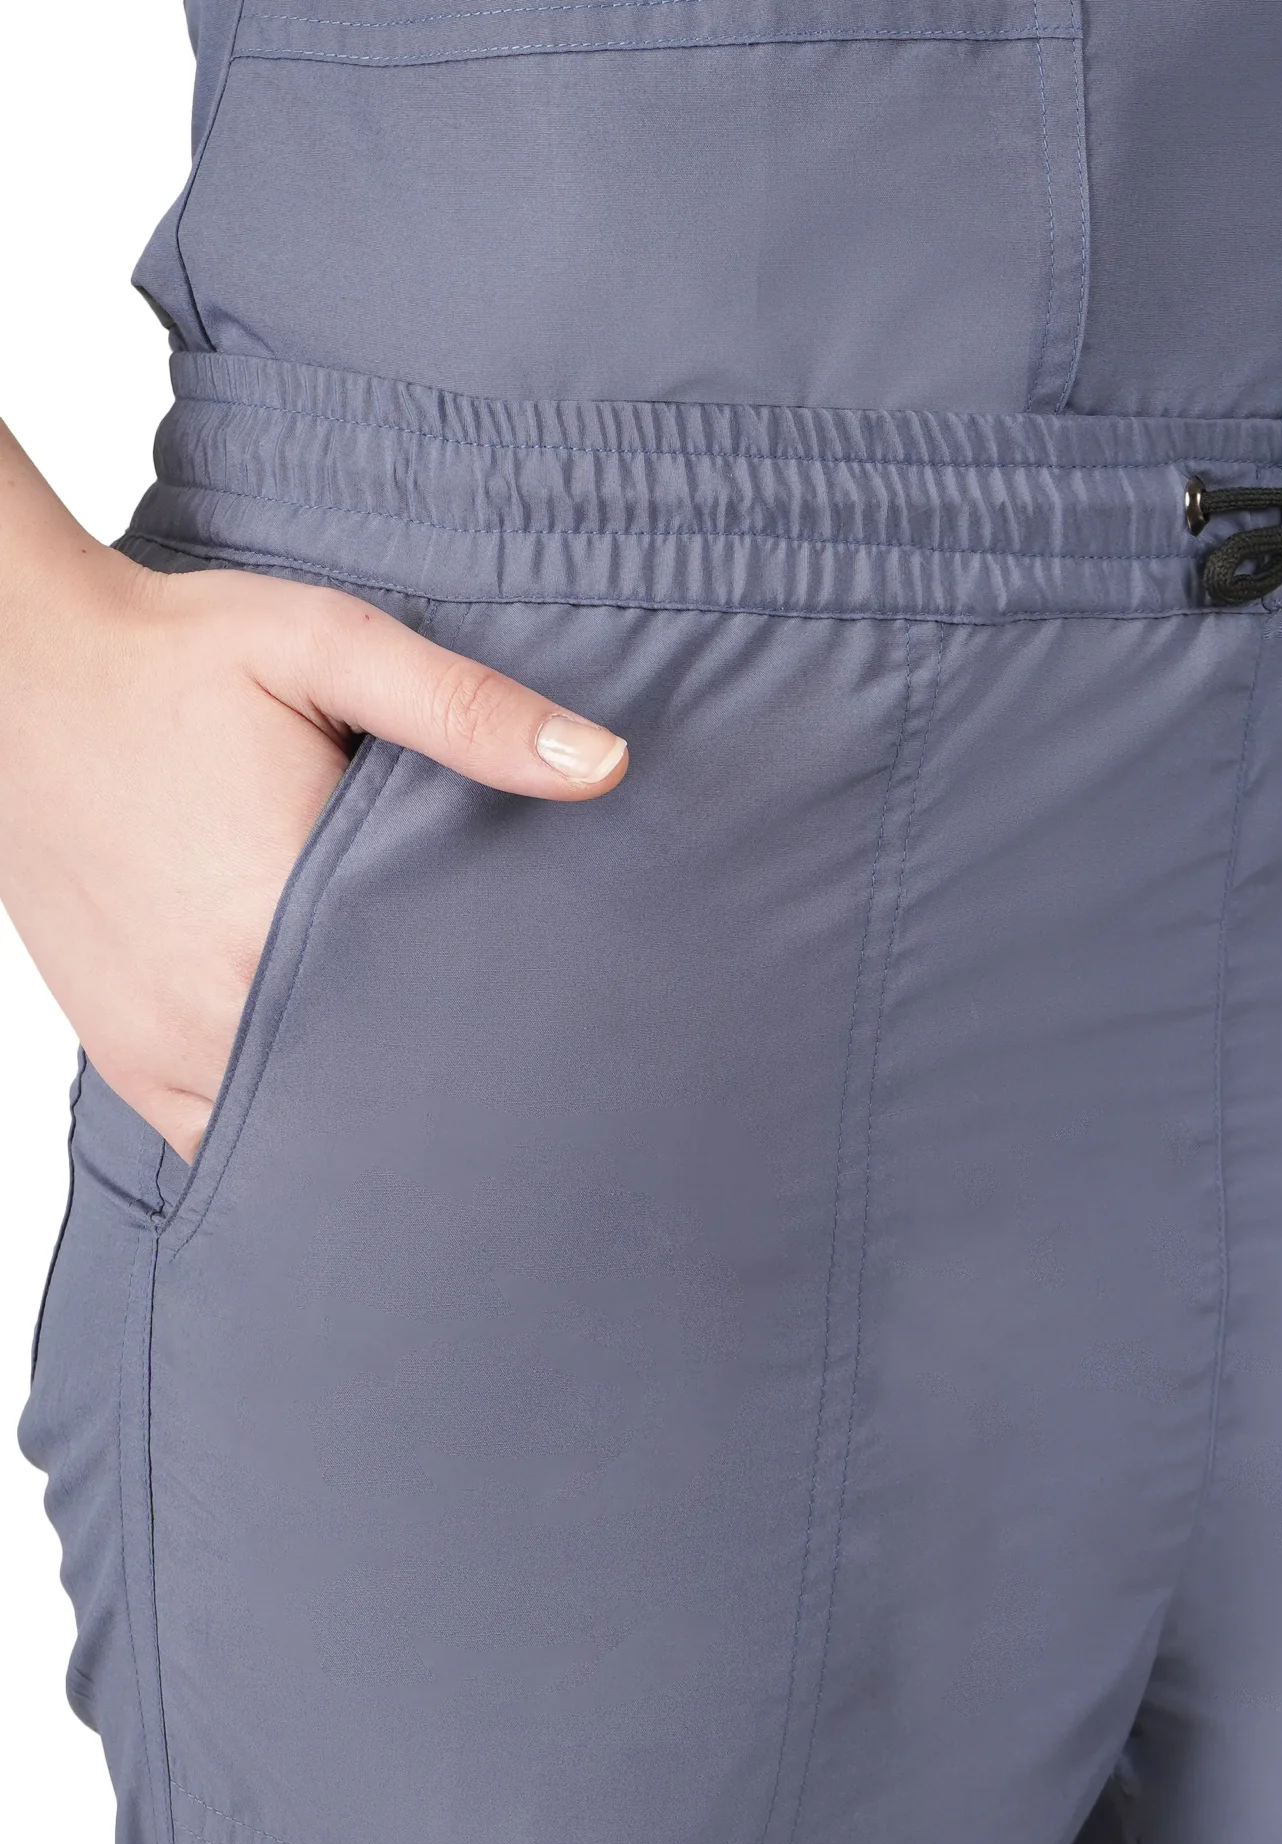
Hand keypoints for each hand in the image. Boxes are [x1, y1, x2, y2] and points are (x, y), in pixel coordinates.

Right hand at [0, 421, 626, 1160]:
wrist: (12, 667)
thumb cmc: (172, 655)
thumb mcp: (327, 645)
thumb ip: (466, 710)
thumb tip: (603, 764)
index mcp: (276, 921)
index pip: (424, 1042)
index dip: (496, 1061)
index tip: (558, 1065)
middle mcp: (212, 1009)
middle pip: (363, 1105)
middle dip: (437, 1106)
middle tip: (520, 1100)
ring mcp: (159, 1048)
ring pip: (289, 1137)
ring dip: (357, 1124)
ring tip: (439, 1111)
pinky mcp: (126, 1056)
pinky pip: (215, 1140)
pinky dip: (279, 1129)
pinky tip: (339, 1106)